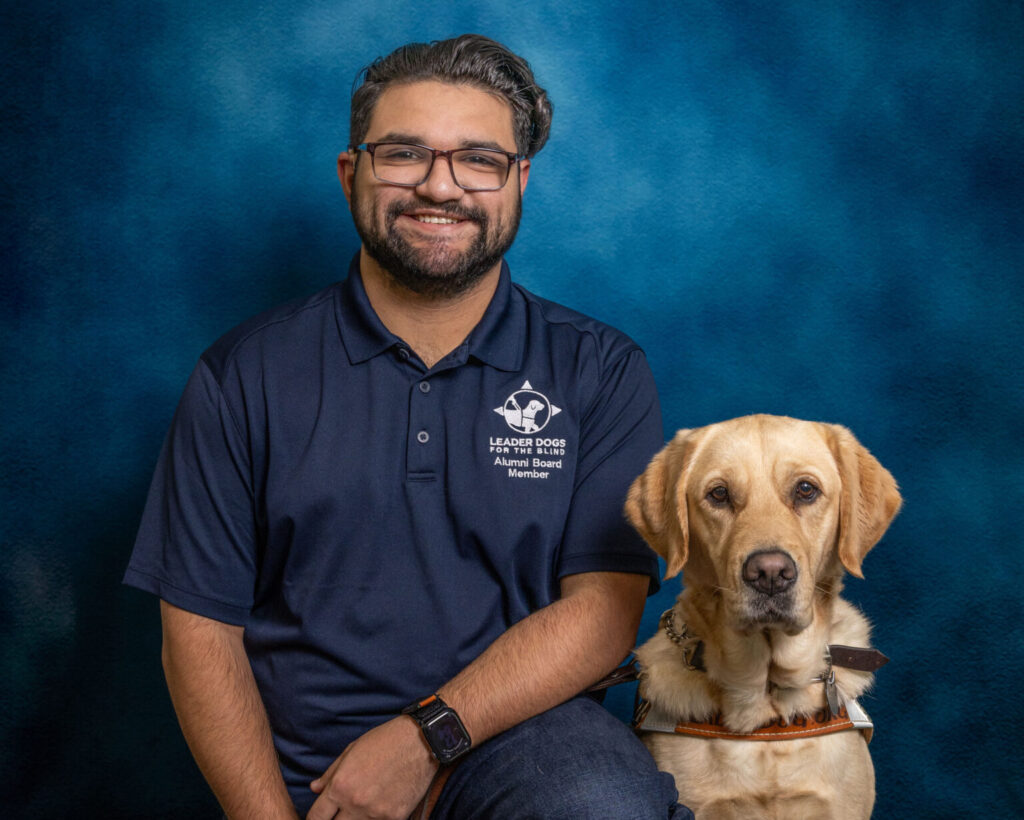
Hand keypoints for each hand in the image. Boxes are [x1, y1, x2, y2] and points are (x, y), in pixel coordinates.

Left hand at [307, 715, 438, 819]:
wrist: (421, 741)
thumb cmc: (385, 741)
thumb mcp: (352, 750)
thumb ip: (330, 773)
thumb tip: (314, 788)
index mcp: (341, 785)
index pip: (316, 817)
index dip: (315, 818)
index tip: (321, 816)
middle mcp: (356, 803)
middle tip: (342, 812)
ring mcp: (376, 813)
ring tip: (363, 805)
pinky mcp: (396, 817)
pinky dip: (377, 819)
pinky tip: (382, 805)